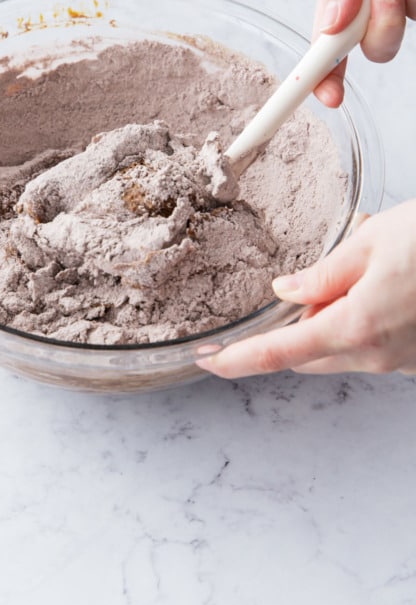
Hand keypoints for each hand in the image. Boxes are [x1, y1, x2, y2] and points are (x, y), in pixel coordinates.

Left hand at [196, 201, 415, 377]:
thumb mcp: (371, 241)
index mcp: (354, 326)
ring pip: (340, 351)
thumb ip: (321, 274)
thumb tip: (285, 292)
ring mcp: (400, 362)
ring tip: (357, 271)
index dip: (237, 360)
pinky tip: (382, 285)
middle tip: (296, 290)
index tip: (208, 361)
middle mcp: (376, 354)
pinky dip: (360, 322)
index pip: (278, 353)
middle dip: (291, 330)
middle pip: (307, 354)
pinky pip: (372, 347)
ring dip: (329, 322)